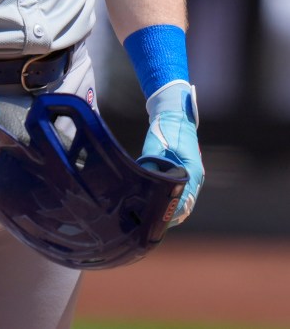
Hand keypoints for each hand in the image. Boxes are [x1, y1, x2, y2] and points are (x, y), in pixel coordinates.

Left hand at [139, 80, 203, 226]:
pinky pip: (183, 195)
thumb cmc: (166, 129)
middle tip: (152, 224)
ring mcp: (193, 176)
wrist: (175, 115)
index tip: (157, 218)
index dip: (170, 210)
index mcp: (191, 170)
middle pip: (185, 205)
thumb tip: (144, 181)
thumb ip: (151, 163)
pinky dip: (173, 203)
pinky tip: (158, 208)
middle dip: (170, 215)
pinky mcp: (188, 174)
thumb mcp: (156, 146)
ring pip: (185, 202)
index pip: (184, 199)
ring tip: (154, 220)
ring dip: (171, 211)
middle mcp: (195, 177)